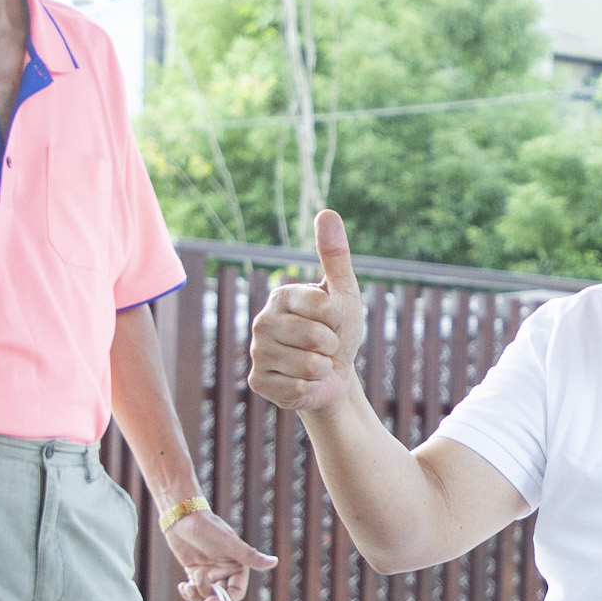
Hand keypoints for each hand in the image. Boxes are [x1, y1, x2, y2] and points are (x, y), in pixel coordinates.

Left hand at [163, 507, 276, 600]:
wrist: (182, 518)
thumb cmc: (208, 528)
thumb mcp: (229, 544)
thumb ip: (250, 556)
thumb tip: (275, 562)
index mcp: (237, 567)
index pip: (235, 592)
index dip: (224, 600)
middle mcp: (225, 572)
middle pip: (219, 597)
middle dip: (206, 597)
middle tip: (193, 587)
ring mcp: (210, 574)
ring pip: (205, 597)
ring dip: (195, 596)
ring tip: (186, 586)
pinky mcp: (195, 573)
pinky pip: (194, 591)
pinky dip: (188, 593)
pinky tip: (182, 586)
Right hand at [250, 209, 367, 413]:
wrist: (334, 373)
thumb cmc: (339, 330)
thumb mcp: (344, 293)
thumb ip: (335, 255)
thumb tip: (327, 212)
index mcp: (281, 296)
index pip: (324, 308)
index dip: (340, 321)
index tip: (334, 322)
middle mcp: (262, 321)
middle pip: (316, 337)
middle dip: (333, 346)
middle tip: (325, 347)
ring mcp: (257, 353)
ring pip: (309, 365)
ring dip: (323, 369)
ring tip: (316, 364)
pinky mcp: (258, 382)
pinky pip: (298, 389)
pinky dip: (311, 388)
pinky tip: (303, 382)